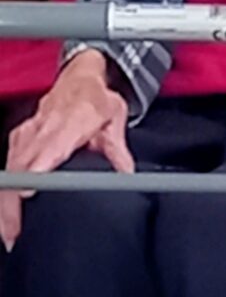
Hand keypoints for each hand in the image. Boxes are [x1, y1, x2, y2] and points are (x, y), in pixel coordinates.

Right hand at [0, 51, 132, 251]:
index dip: (37, 169)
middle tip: (15, 234)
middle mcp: (46, 127)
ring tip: (10, 232)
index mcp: (71, 121)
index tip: (28, 191)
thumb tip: (128, 173)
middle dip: (14, 200)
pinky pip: (7, 163)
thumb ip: (118, 148)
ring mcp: (29, 131)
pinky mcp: (19, 137)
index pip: (50, 146)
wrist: (80, 76)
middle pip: (22, 164)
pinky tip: (6, 213)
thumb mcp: (115, 117)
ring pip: (10, 167)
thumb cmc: (97, 99)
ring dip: (6, 199)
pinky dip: (5, 188)